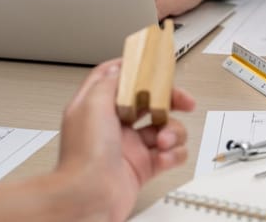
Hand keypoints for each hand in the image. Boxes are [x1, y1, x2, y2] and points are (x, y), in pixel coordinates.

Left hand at [57, 60, 195, 220]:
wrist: (88, 198)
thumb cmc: (83, 157)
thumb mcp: (92, 105)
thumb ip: (110, 81)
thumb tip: (123, 68)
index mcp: (99, 107)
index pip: (121, 80)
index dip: (141, 72)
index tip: (159, 69)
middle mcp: (115, 126)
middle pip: (151, 102)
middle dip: (171, 100)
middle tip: (182, 101)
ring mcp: (131, 147)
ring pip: (166, 128)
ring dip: (173, 132)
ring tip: (164, 142)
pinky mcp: (144, 167)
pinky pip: (171, 154)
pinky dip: (174, 154)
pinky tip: (165, 157)